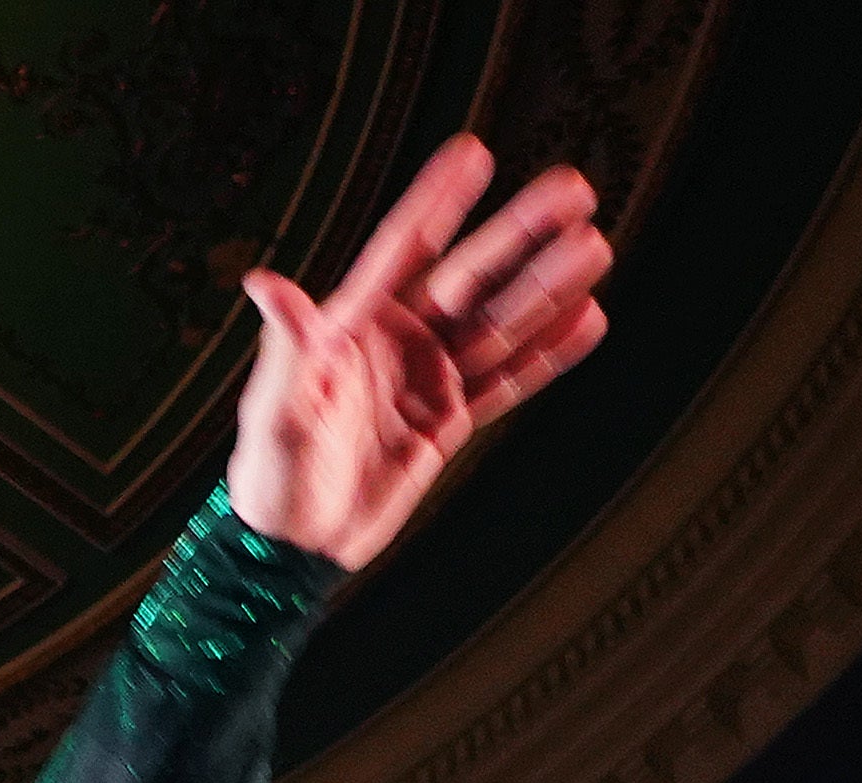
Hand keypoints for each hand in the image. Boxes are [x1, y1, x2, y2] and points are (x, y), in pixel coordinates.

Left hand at [228, 135, 611, 570]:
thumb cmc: (269, 481)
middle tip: (574, 188)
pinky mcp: (446, 422)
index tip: (473, 151)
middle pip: (469, 277)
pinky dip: (546, 356)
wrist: (291, 551)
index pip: (403, 250)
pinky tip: (586, 319)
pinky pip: (505, 383)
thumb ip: (287, 350)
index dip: (438, 201)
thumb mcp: (274, 415)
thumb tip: (266, 283)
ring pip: (498, 324)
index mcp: (350, 327)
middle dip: (521, 233)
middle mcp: (395, 341)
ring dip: (547, 287)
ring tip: (595, 246)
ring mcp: (426, 379)